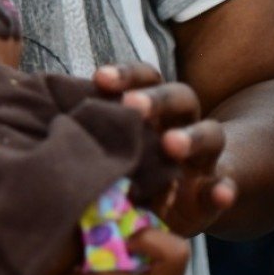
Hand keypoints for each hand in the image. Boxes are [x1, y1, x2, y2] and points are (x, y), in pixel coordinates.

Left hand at [94, 62, 235, 235]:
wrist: (177, 200)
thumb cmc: (131, 166)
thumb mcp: (111, 147)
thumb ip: (91, 132)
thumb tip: (46, 117)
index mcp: (154, 108)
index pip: (146, 78)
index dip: (126, 74)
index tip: (100, 78)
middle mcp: (182, 124)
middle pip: (180, 97)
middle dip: (156, 100)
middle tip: (133, 106)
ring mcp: (203, 159)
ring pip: (211, 135)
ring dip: (192, 137)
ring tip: (172, 144)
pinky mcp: (213, 194)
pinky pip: (227, 187)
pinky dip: (224, 190)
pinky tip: (221, 191)